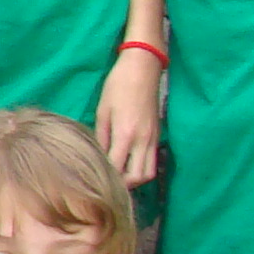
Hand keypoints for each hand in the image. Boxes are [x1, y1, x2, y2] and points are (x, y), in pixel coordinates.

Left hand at [94, 47, 162, 184]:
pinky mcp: (157, 135)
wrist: (143, 68)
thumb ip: (101, 137)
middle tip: (108, 180)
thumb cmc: (117, 86)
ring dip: (135, 179)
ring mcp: (153, 138)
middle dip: (124, 184)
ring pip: (149, 172)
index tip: (95, 180)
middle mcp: (143, 140)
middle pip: (138, 178)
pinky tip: (128, 163)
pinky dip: (142, 168)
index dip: (108, 178)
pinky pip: (153, 161)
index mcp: (126, 134)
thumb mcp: (102, 111)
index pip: (118, 169)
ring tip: (119, 174)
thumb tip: (98, 157)